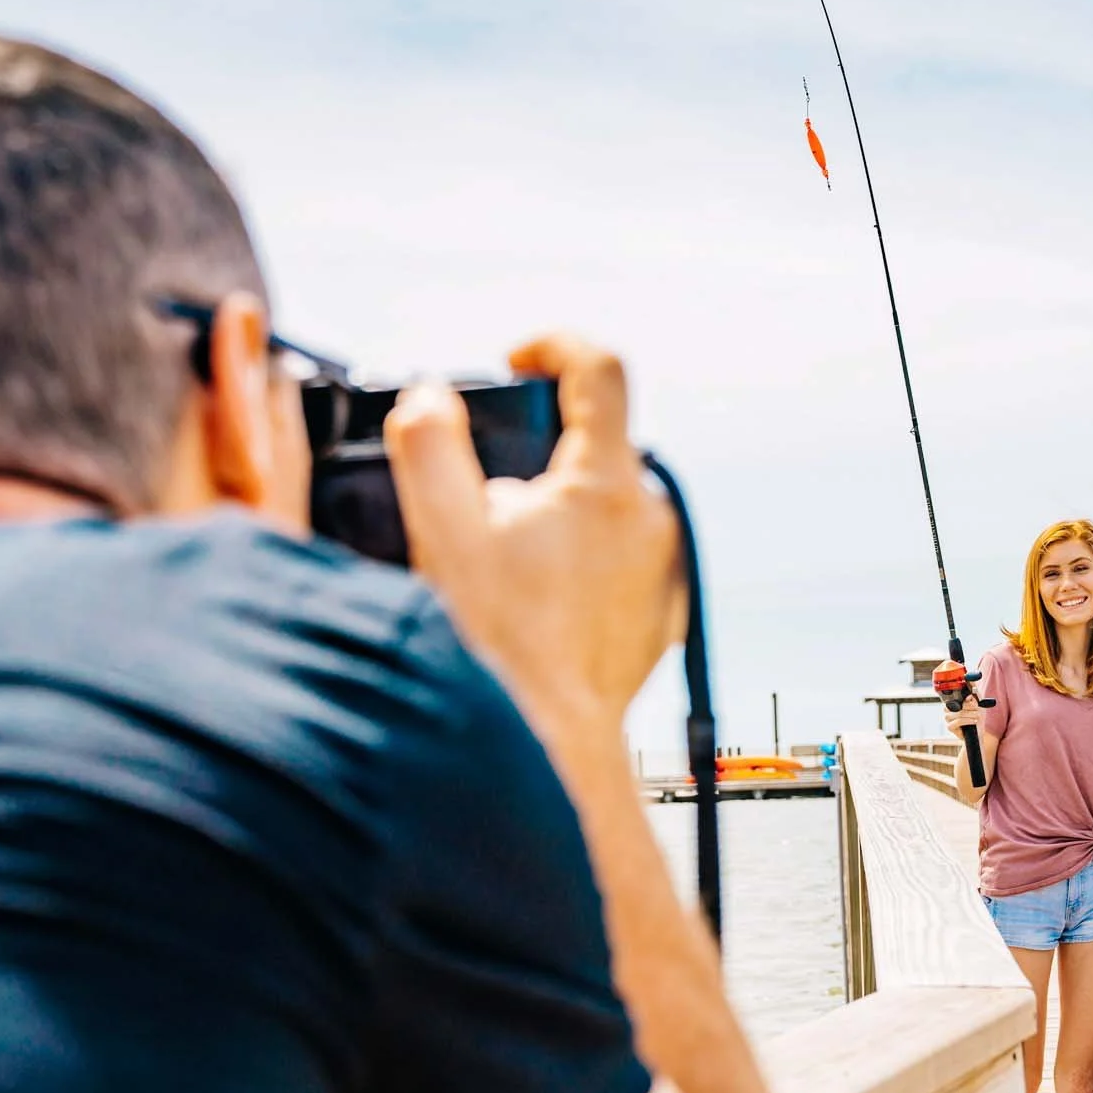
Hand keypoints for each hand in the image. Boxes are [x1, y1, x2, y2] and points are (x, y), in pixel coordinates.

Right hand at [385, 335, 681, 738]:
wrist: (551, 747)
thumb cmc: (500, 646)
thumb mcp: (444, 532)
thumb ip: (428, 445)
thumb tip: (430, 397)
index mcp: (607, 485)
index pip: (602, 371)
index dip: (556, 346)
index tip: (516, 360)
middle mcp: (651, 519)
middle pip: (592, 448)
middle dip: (533, 461)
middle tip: (482, 511)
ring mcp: (663, 568)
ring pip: (601, 508)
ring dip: (552, 518)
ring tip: (504, 573)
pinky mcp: (661, 612)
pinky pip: (616, 561)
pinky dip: (575, 563)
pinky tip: (536, 608)